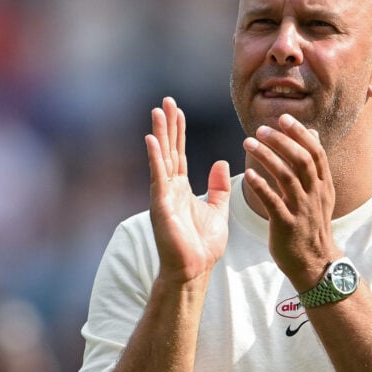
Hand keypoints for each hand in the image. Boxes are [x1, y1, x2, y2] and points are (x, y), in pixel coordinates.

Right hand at [145, 97, 230, 282]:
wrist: (194, 270)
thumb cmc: (202, 245)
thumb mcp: (217, 210)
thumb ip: (218, 187)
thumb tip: (220, 163)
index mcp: (181, 188)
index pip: (179, 153)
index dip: (178, 131)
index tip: (177, 110)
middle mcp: (169, 188)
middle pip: (168, 150)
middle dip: (168, 125)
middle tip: (166, 101)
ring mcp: (163, 195)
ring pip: (161, 158)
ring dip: (160, 134)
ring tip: (158, 111)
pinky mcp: (161, 205)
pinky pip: (158, 176)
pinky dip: (155, 157)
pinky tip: (152, 139)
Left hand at [243, 114, 337, 288]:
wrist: (315, 263)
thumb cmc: (311, 225)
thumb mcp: (320, 194)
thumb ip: (314, 165)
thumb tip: (313, 133)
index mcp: (323, 186)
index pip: (315, 152)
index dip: (300, 134)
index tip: (283, 118)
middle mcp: (315, 195)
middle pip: (301, 160)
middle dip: (282, 141)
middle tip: (261, 129)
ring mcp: (302, 211)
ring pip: (287, 177)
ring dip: (267, 157)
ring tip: (248, 143)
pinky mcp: (287, 226)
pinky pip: (273, 202)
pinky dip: (261, 186)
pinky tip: (248, 173)